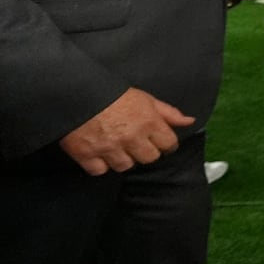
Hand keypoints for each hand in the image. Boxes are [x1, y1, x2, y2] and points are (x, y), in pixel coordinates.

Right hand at [58, 87, 193, 175]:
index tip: (158, 141)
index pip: (169, 144)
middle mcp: (131, 137)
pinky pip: (100, 171)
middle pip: (149, 158)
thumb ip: (168, 112)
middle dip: (144, 151)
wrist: (74, 93)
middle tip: (135, 142)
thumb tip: (189, 121)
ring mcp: (109, 148)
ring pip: (125, 166)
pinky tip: (99, 152)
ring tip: (115, 145)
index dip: (165, 143)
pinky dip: (99, 164)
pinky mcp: (87, 156)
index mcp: (148, 121)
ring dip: (122, 158)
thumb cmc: (112, 94)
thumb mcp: (144, 98)